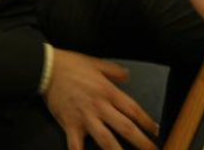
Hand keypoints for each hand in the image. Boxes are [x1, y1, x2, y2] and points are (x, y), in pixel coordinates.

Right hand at [44, 49, 158, 149]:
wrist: (47, 68)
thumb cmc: (71, 64)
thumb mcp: (96, 62)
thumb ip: (114, 71)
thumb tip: (127, 75)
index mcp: (108, 91)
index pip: (134, 110)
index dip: (147, 122)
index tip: (156, 131)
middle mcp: (100, 107)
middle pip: (126, 129)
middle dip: (142, 143)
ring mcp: (85, 118)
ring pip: (107, 141)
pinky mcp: (70, 125)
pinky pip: (76, 146)